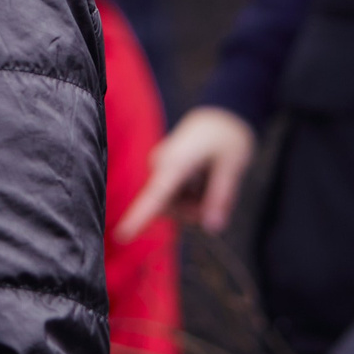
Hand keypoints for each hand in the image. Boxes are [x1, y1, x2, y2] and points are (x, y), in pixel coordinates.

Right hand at [118, 106, 255, 240]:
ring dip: (193, 204)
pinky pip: (174, 198)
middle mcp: (160, 166)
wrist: (219, 117)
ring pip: (173, 205)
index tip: (120, 235)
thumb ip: (220, 197)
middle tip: (219, 198)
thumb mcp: (232, 165)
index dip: (138, 217)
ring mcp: (160, 169)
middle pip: (169, 208)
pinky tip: (202, 179)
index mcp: (175, 163)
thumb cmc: (227, 138)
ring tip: (210, 182)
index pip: (155, 196)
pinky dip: (191, 197)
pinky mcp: (162, 173)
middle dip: (193, 211)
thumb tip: (212, 227)